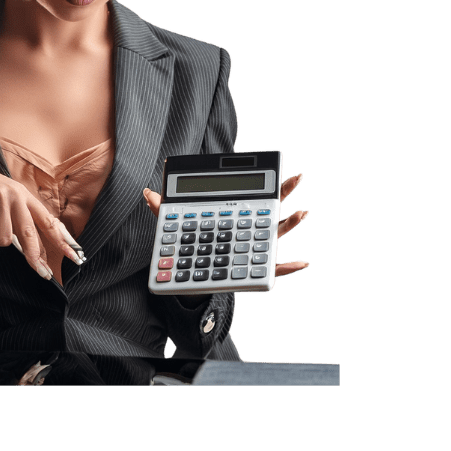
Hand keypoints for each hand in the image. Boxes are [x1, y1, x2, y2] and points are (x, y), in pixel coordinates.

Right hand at [0, 156, 83, 280]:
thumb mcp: (4, 197)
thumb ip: (19, 216)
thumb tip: (32, 248)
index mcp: (23, 194)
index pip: (47, 220)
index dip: (63, 239)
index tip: (75, 256)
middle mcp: (15, 195)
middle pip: (30, 235)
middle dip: (36, 257)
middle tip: (43, 273)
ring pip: (4, 239)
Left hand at [142, 173, 310, 277]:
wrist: (198, 281)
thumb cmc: (195, 250)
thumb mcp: (179, 230)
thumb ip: (165, 212)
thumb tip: (148, 194)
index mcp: (235, 218)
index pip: (249, 197)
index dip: (260, 183)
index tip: (274, 169)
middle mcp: (248, 231)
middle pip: (268, 209)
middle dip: (284, 193)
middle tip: (297, 177)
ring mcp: (254, 250)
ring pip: (275, 235)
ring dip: (289, 224)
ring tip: (301, 213)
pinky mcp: (256, 272)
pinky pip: (276, 270)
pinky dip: (289, 268)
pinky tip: (302, 263)